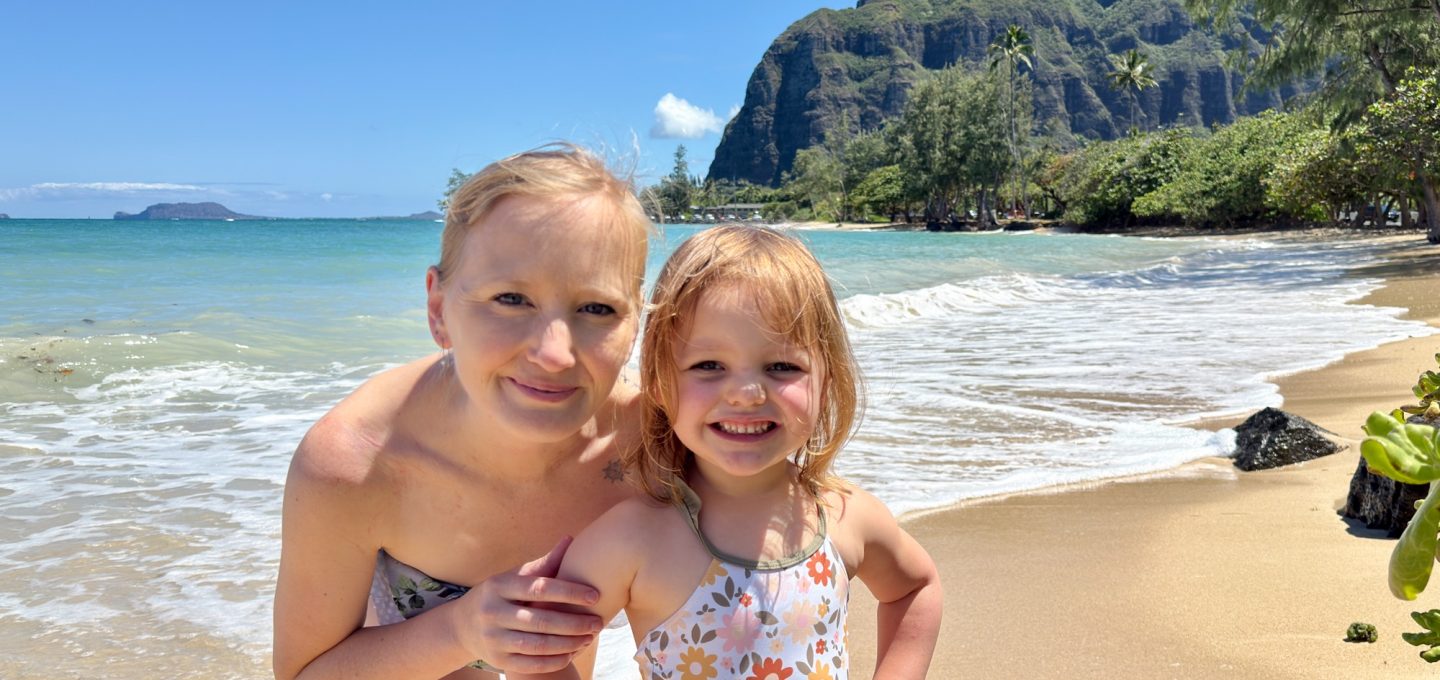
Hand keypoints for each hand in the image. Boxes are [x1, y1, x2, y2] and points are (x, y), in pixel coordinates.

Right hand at [453, 537, 603, 672]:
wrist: (462, 625)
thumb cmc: (500, 595)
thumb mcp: (514, 576)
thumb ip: (544, 564)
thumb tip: (570, 539)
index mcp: (499, 585)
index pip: (539, 588)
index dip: (569, 592)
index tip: (595, 595)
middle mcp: (492, 612)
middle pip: (541, 620)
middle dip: (574, 623)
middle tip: (598, 622)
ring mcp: (493, 638)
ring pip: (537, 645)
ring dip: (568, 643)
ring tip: (589, 638)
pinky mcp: (497, 659)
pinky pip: (531, 664)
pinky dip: (554, 660)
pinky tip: (572, 653)